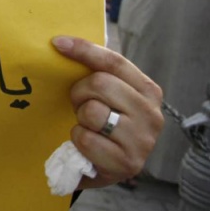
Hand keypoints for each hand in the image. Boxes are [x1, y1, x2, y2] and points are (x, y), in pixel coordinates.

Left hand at [52, 36, 163, 187]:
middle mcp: (152, 114)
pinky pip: (86, 138)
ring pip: (92, 111)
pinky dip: (78, 140)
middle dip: (79, 92)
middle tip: (79, 104)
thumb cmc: (105, 124)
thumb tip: (63, 43)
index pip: (114, 62)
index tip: (57, 42)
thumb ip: (98, 72)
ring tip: (88, 126)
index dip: (84, 49)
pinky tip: (88, 146)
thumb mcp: (107, 95)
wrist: (104, 168)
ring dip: (80, 118)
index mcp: (148, 90)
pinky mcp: (127, 163)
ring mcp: (142, 140)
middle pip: (100, 83)